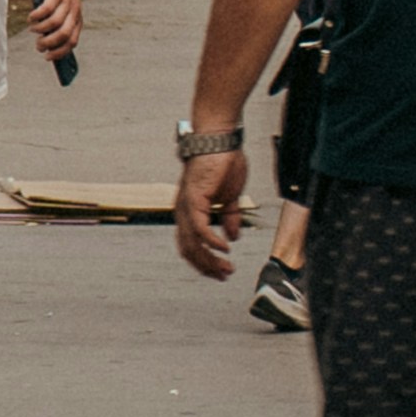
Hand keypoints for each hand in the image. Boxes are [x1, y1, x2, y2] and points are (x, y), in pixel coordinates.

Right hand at [30, 0, 87, 60]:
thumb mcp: (65, 8)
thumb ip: (58, 22)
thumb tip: (44, 38)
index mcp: (77, 19)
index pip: (72, 42)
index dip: (60, 52)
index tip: (48, 57)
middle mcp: (74, 12)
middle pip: (63, 36)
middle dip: (48, 44)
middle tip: (38, 44)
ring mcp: (67, 3)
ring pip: (54, 24)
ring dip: (40, 30)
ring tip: (33, 28)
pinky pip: (46, 10)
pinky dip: (36, 16)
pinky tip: (31, 17)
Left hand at [172, 145, 248, 278]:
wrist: (219, 141)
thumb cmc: (223, 163)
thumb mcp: (230, 197)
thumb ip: (229, 217)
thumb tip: (233, 237)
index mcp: (189, 212)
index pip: (191, 245)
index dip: (204, 261)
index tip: (221, 271)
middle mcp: (182, 213)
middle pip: (189, 250)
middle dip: (207, 266)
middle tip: (225, 275)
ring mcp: (186, 207)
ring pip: (192, 243)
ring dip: (209, 259)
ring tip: (226, 268)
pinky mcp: (194, 200)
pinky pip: (200, 228)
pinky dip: (211, 242)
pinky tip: (224, 248)